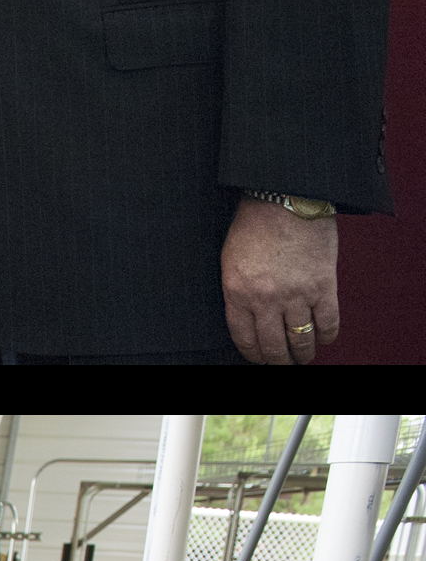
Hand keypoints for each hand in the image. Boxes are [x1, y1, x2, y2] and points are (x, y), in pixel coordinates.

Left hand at [221, 199, 338, 365]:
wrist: (287, 197)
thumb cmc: (256, 224)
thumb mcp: (232, 261)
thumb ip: (239, 292)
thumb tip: (249, 321)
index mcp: (238, 292)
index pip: (245, 340)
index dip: (254, 355)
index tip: (260, 359)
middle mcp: (266, 299)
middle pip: (273, 347)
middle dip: (278, 361)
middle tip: (282, 363)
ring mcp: (296, 294)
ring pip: (301, 340)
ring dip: (303, 354)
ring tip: (303, 356)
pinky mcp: (324, 286)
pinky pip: (328, 323)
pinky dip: (327, 335)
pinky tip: (324, 337)